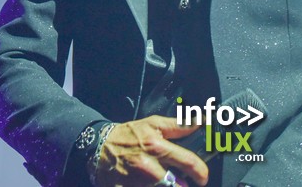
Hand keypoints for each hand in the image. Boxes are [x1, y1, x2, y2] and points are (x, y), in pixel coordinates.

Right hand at [93, 115, 207, 186]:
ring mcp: (137, 182)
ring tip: (161, 180)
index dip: (201, 172)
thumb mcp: (153, 124)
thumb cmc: (128, 135)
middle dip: (182, 186)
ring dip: (166, 186)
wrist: (98, 147)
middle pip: (177, 185)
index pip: (188, 163)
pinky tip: (147, 183)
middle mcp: (149, 167)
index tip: (203, 177)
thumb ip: (179, 125)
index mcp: (157, 148)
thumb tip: (200, 121)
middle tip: (181, 183)